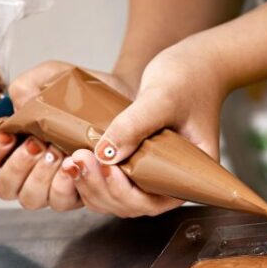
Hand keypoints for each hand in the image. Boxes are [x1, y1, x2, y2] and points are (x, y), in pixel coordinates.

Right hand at [0, 61, 132, 211]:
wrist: (124, 99)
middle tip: (38, 144)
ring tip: (59, 152)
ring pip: (31, 199)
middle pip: (4, 187)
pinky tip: (76, 165)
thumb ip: (27, 86)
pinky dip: (66, 185)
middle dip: (18, 167)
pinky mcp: (77, 193)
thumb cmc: (83, 92)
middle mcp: (29, 169)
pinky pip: (62, 202)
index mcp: (14, 143)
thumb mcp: (53, 76)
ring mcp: (52, 184)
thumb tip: (16, 111)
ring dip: (41, 178)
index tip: (7, 135)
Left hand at [64, 40, 227, 217]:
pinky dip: (92, 174)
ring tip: (73, 159)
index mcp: (190, 175)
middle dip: (101, 188)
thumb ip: (135, 125)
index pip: (154, 201)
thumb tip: (106, 155)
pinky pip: (111, 179)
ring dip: (91, 184)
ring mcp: (152, 172)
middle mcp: (171, 180)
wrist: (194, 63)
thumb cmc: (190, 79)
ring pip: (117, 196)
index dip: (126, 194)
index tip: (107, 168)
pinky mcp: (137, 161)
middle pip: (131, 204)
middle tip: (78, 160)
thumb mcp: (161, 98)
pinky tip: (75, 156)